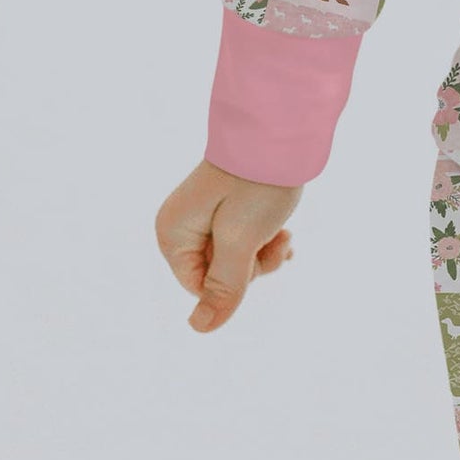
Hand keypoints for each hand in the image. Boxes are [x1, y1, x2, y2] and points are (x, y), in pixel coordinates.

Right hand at [156, 159, 301, 331]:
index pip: (199, 286)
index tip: (258, 257)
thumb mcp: (240, 241)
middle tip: (278, 240)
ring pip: (235, 257)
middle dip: (252, 265)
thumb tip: (200, 329)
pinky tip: (286, 233)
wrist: (280, 130)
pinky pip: (243, 239)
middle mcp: (182, 225)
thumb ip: (223, 287)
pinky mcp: (227, 207)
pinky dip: (266, 240)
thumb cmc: (256, 183)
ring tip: (286, 234)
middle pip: (217, 273)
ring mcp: (204, 215)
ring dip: (264, 253)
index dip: (233, 282)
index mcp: (173, 234)